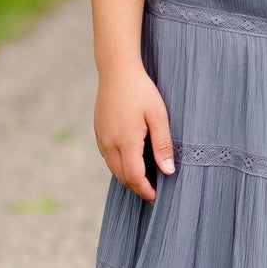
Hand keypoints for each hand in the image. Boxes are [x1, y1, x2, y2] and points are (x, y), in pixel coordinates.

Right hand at [94, 61, 175, 201]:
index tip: (157, 197)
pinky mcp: (98, 132)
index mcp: (126, 141)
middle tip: (153, 192)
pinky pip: (108, 157)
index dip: (145, 190)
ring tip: (145, 179)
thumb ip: (162, 145)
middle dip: (137, 187)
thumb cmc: (141, 90)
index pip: (134, 177)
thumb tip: (168, 171)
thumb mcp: (158, 116)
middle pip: (122, 177)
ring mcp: (101, 138)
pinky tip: (132, 161)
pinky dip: (119, 165)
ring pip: (113, 168)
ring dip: (128, 177)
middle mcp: (109, 143)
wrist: (117, 70)